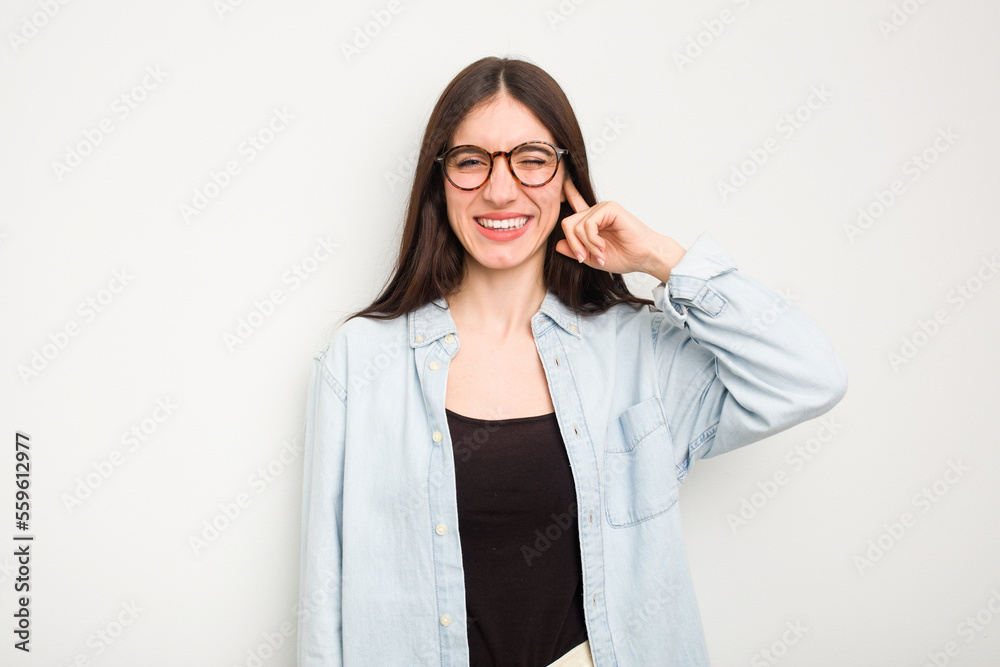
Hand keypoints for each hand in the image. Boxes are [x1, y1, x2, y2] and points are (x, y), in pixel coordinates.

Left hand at [556, 177, 685, 279]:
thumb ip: (576, 251)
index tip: (563, 179)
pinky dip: (592, 240)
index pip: (575, 202)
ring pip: (576, 226)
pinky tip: (602, 247)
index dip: (568, 191)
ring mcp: (603, 208)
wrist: (644, 256)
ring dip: (586, 245)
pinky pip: (588, 224)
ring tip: (600, 254)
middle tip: (584, 258)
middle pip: (568, 222)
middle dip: (574, 244)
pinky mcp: (609, 208)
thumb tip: (557, 245)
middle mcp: (596, 211)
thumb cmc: (625, 256)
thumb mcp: (592, 258)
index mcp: (592, 220)